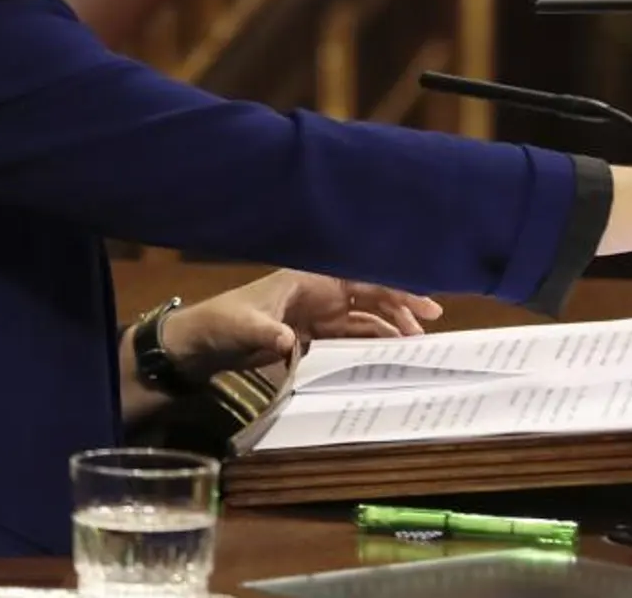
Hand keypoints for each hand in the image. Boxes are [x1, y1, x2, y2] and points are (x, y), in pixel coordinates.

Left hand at [160, 270, 443, 378]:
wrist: (200, 343)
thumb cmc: (221, 323)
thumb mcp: (243, 327)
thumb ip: (269, 333)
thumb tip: (290, 343)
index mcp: (309, 279)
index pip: (361, 279)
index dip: (393, 288)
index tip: (422, 303)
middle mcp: (319, 291)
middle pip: (370, 295)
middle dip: (401, 306)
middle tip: (431, 325)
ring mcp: (317, 313)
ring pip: (364, 316)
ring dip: (389, 327)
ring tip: (414, 345)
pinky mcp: (312, 334)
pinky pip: (350, 335)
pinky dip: (371, 342)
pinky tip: (388, 353)